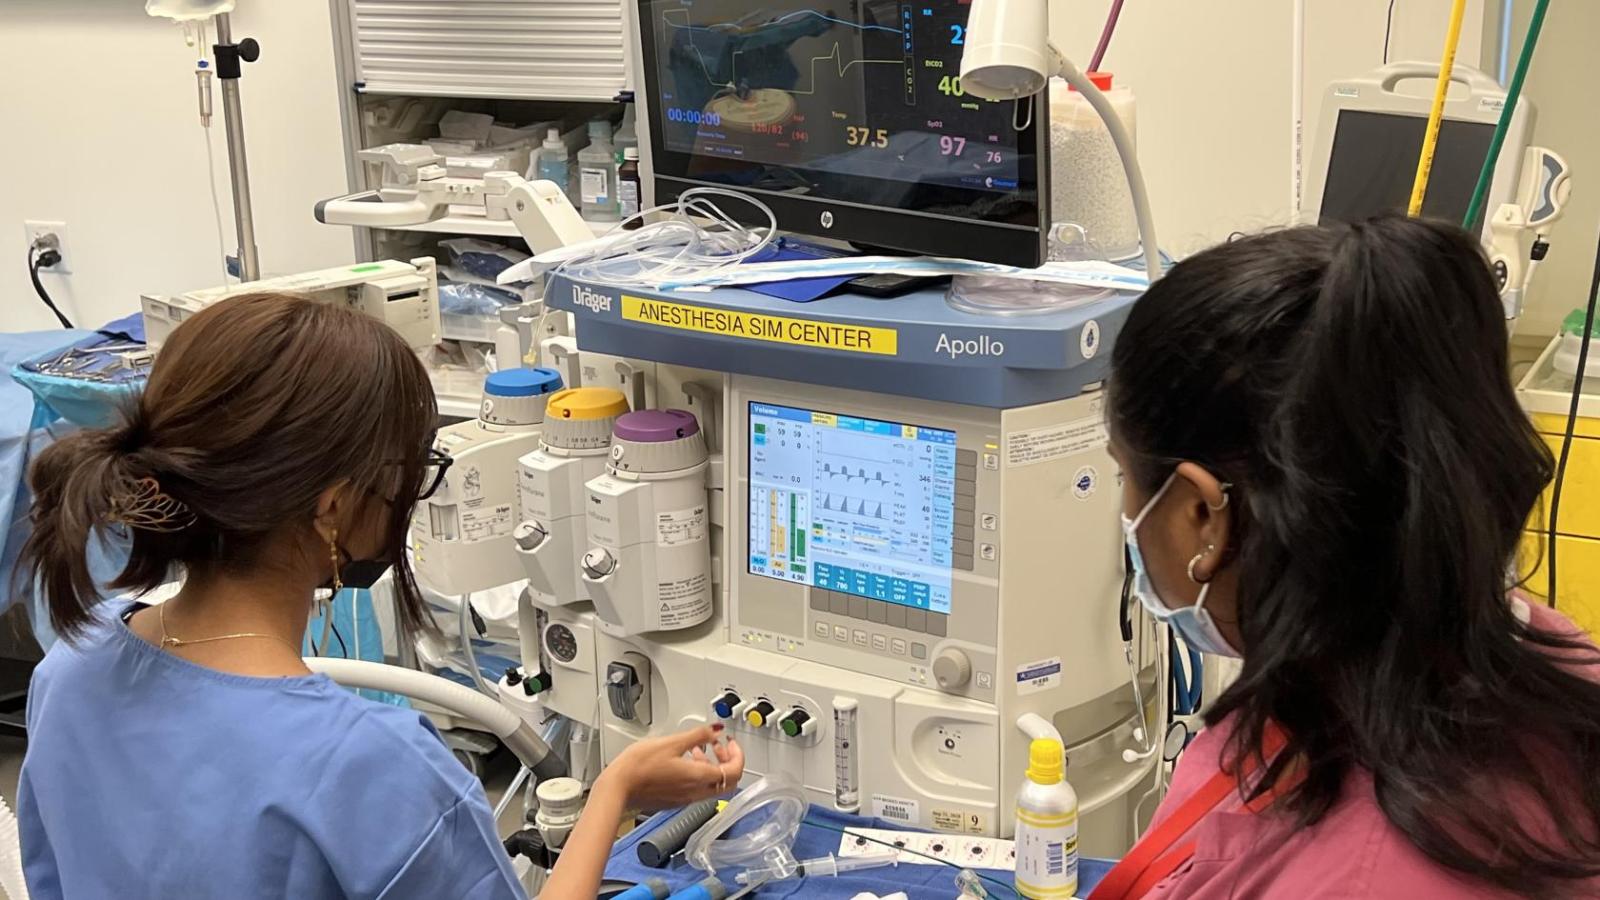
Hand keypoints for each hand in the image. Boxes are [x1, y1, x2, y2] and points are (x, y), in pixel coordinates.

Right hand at [597, 724, 744, 811]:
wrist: (618, 788)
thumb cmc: (639, 766)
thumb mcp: (672, 742)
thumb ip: (698, 735)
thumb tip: (716, 729)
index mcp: (698, 777)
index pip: (734, 771)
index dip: (738, 754)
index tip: (732, 742)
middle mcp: (695, 792)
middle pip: (728, 781)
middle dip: (729, 761)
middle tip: (722, 745)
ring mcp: (685, 798)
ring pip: (713, 785)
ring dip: (713, 765)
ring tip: (703, 749)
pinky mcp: (675, 800)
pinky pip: (697, 789)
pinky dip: (700, 773)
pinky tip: (686, 760)